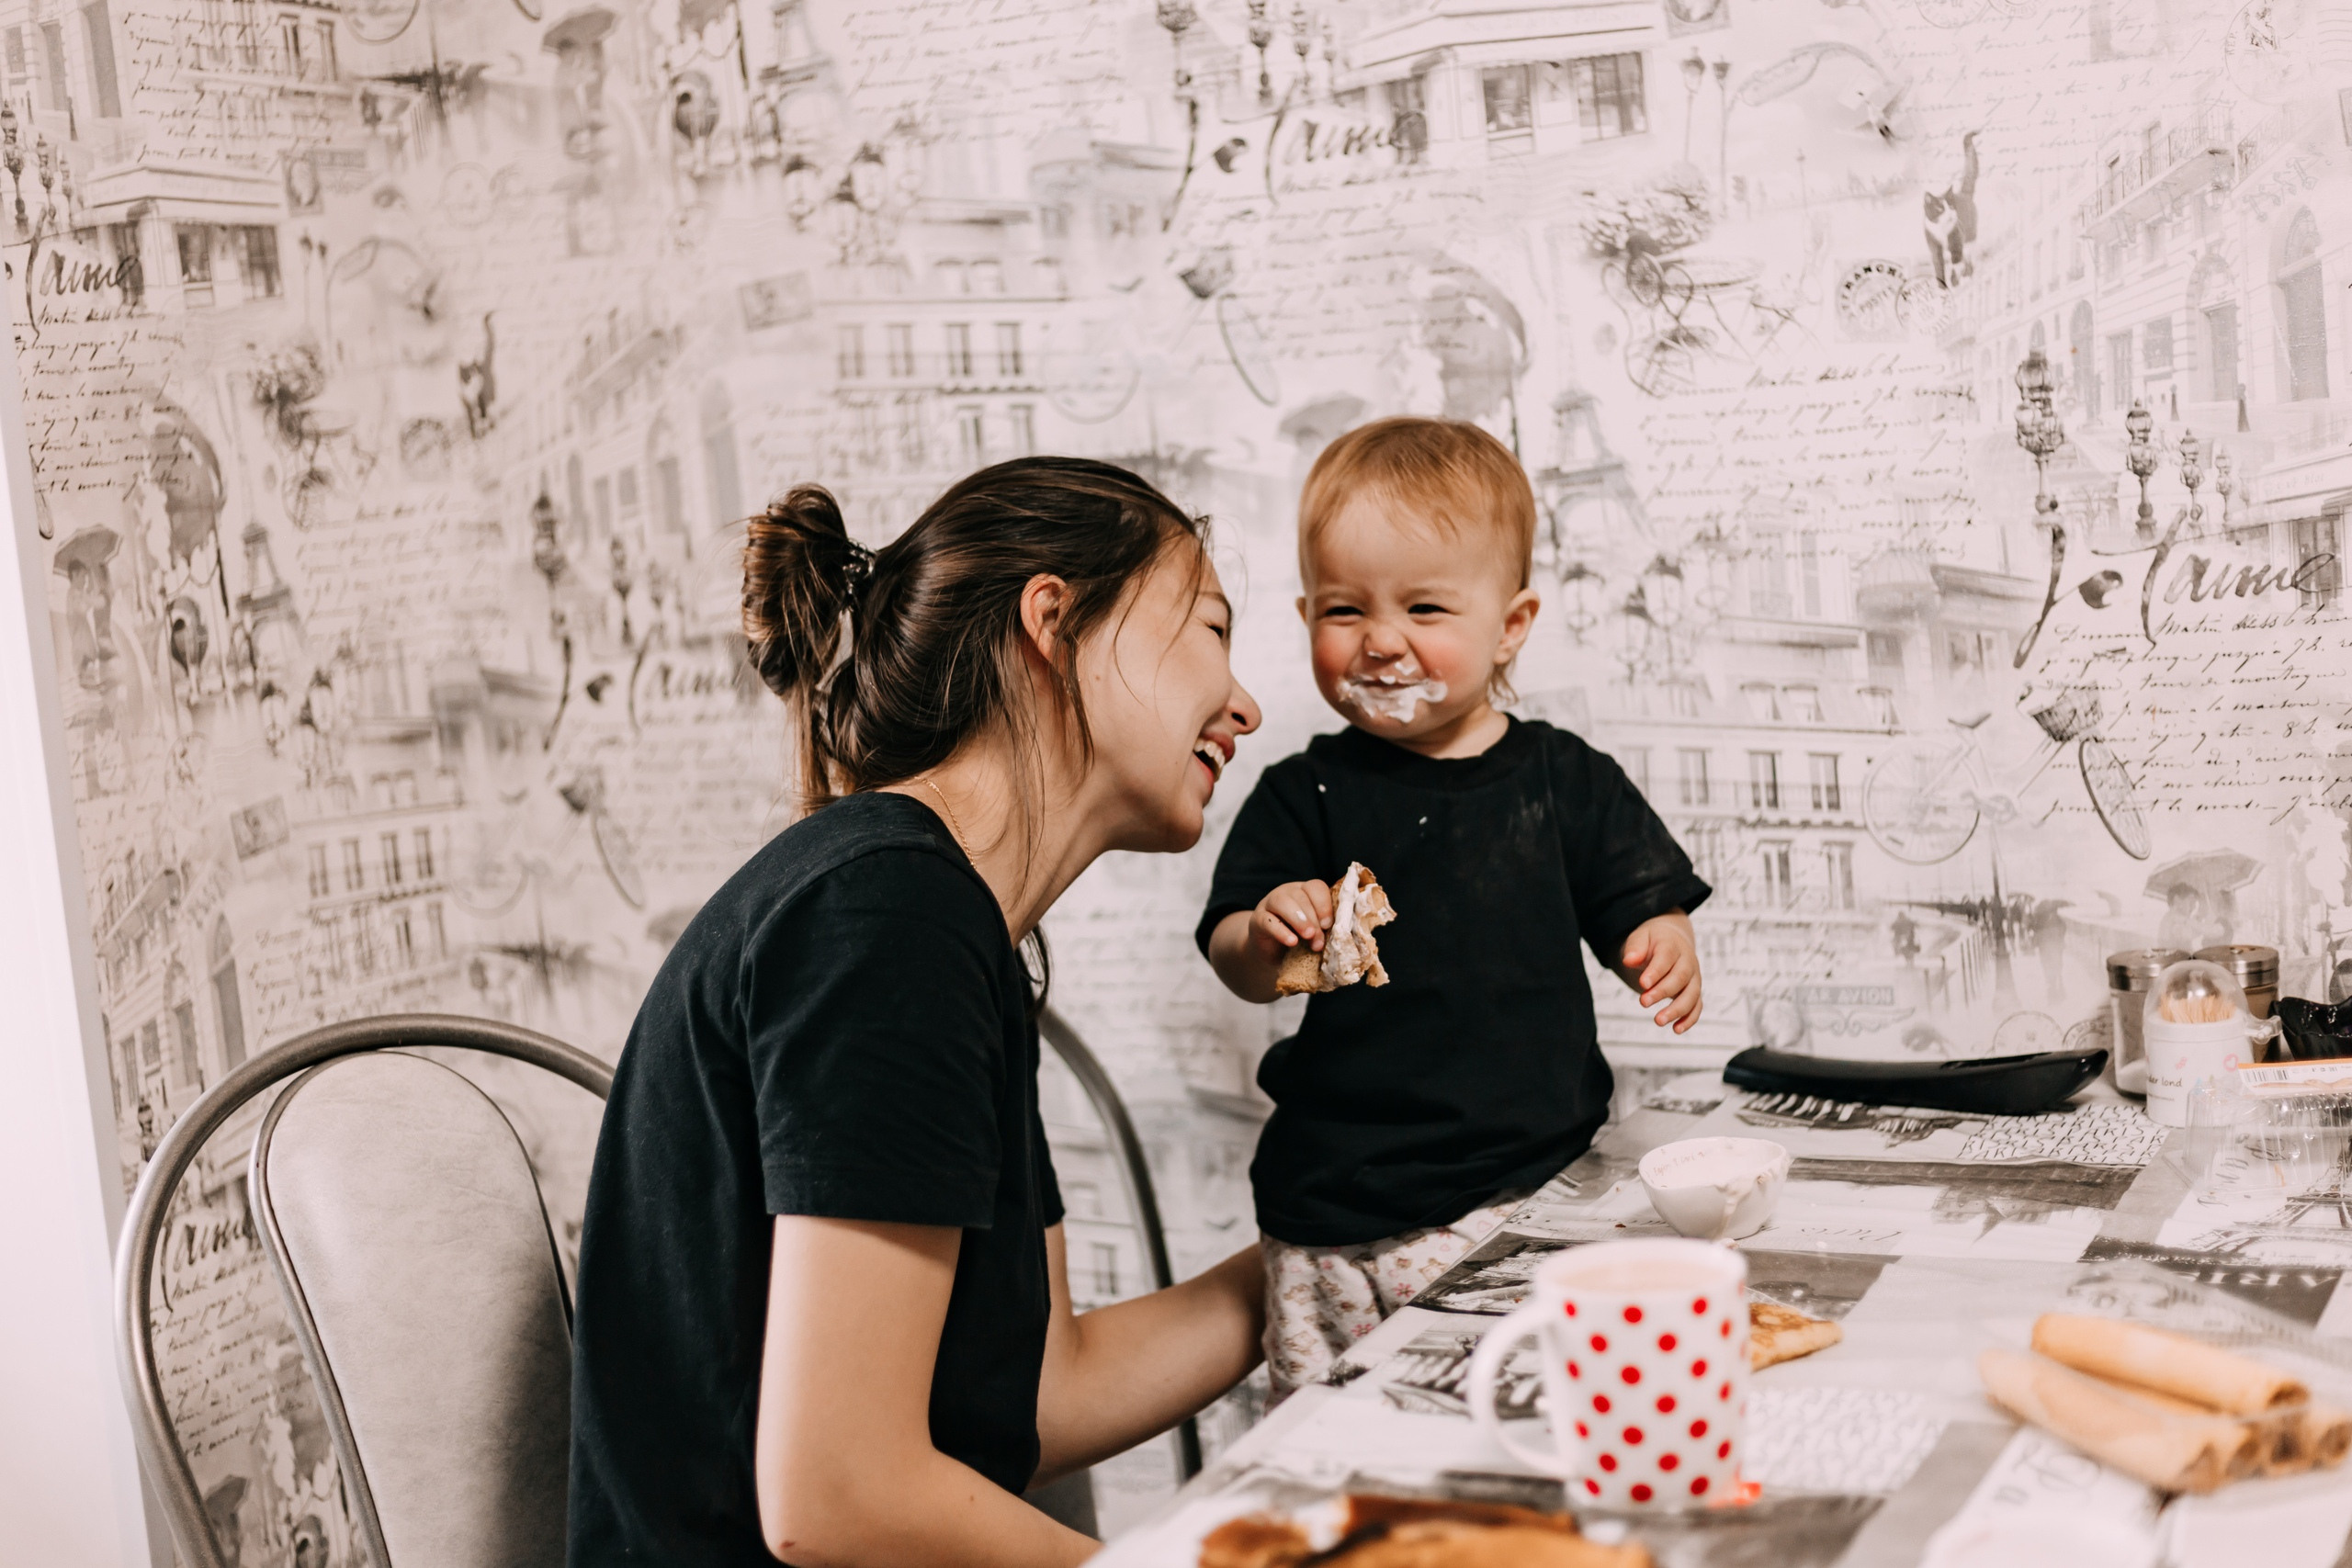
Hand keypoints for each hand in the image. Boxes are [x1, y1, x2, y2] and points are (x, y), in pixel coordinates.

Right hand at [1249, 879, 1333, 964]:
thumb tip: (1338, 934)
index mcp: (1304, 892)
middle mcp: (1287, 893)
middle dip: (1313, 918)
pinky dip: (1281, 931)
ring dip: (1298, 919)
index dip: (1324, 904)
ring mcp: (1269, 904)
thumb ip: (1323, 928)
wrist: (1270, 951)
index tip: (1328, 925)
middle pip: (1300, 896)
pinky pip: (1268, 920)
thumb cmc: (1298, 938)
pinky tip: (1291, 942)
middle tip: (1319, 940)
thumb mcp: (1313, 931)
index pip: (1315, 886)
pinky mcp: (1257, 920)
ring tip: (1308, 936)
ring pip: (1282, 902)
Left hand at [1620, 911, 1701, 1033]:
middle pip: (1680, 977)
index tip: (1643, 983)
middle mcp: (1688, 962)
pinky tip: (1676, 1029)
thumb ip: (1635, 948)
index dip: (1656, 971)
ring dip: (1677, 1009)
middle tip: (1643, 1002)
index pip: (1666, 958)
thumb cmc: (1653, 941)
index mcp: (1673, 946)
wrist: (1672, 940)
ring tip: (1658, 1021)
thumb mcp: (1641, 937)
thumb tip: (1629, 960)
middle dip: (1663, 991)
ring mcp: (1693, 978)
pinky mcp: (1694, 991)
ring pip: (1691, 995)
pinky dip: (1690, 1019)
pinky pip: (1697, 1006)